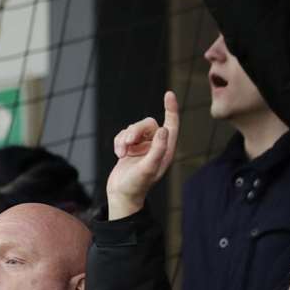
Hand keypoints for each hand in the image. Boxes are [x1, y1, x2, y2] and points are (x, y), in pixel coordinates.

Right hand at [108, 91, 178, 219]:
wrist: (121, 195)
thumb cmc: (136, 185)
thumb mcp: (148, 168)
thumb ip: (157, 149)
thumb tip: (164, 129)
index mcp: (165, 149)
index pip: (171, 123)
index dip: (171, 108)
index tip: (168, 94)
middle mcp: (155, 145)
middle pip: (147, 124)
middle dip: (135, 131)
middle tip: (127, 143)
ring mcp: (142, 146)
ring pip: (133, 129)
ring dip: (124, 139)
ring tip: (121, 153)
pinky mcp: (129, 148)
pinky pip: (123, 134)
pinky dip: (118, 142)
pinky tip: (118, 154)